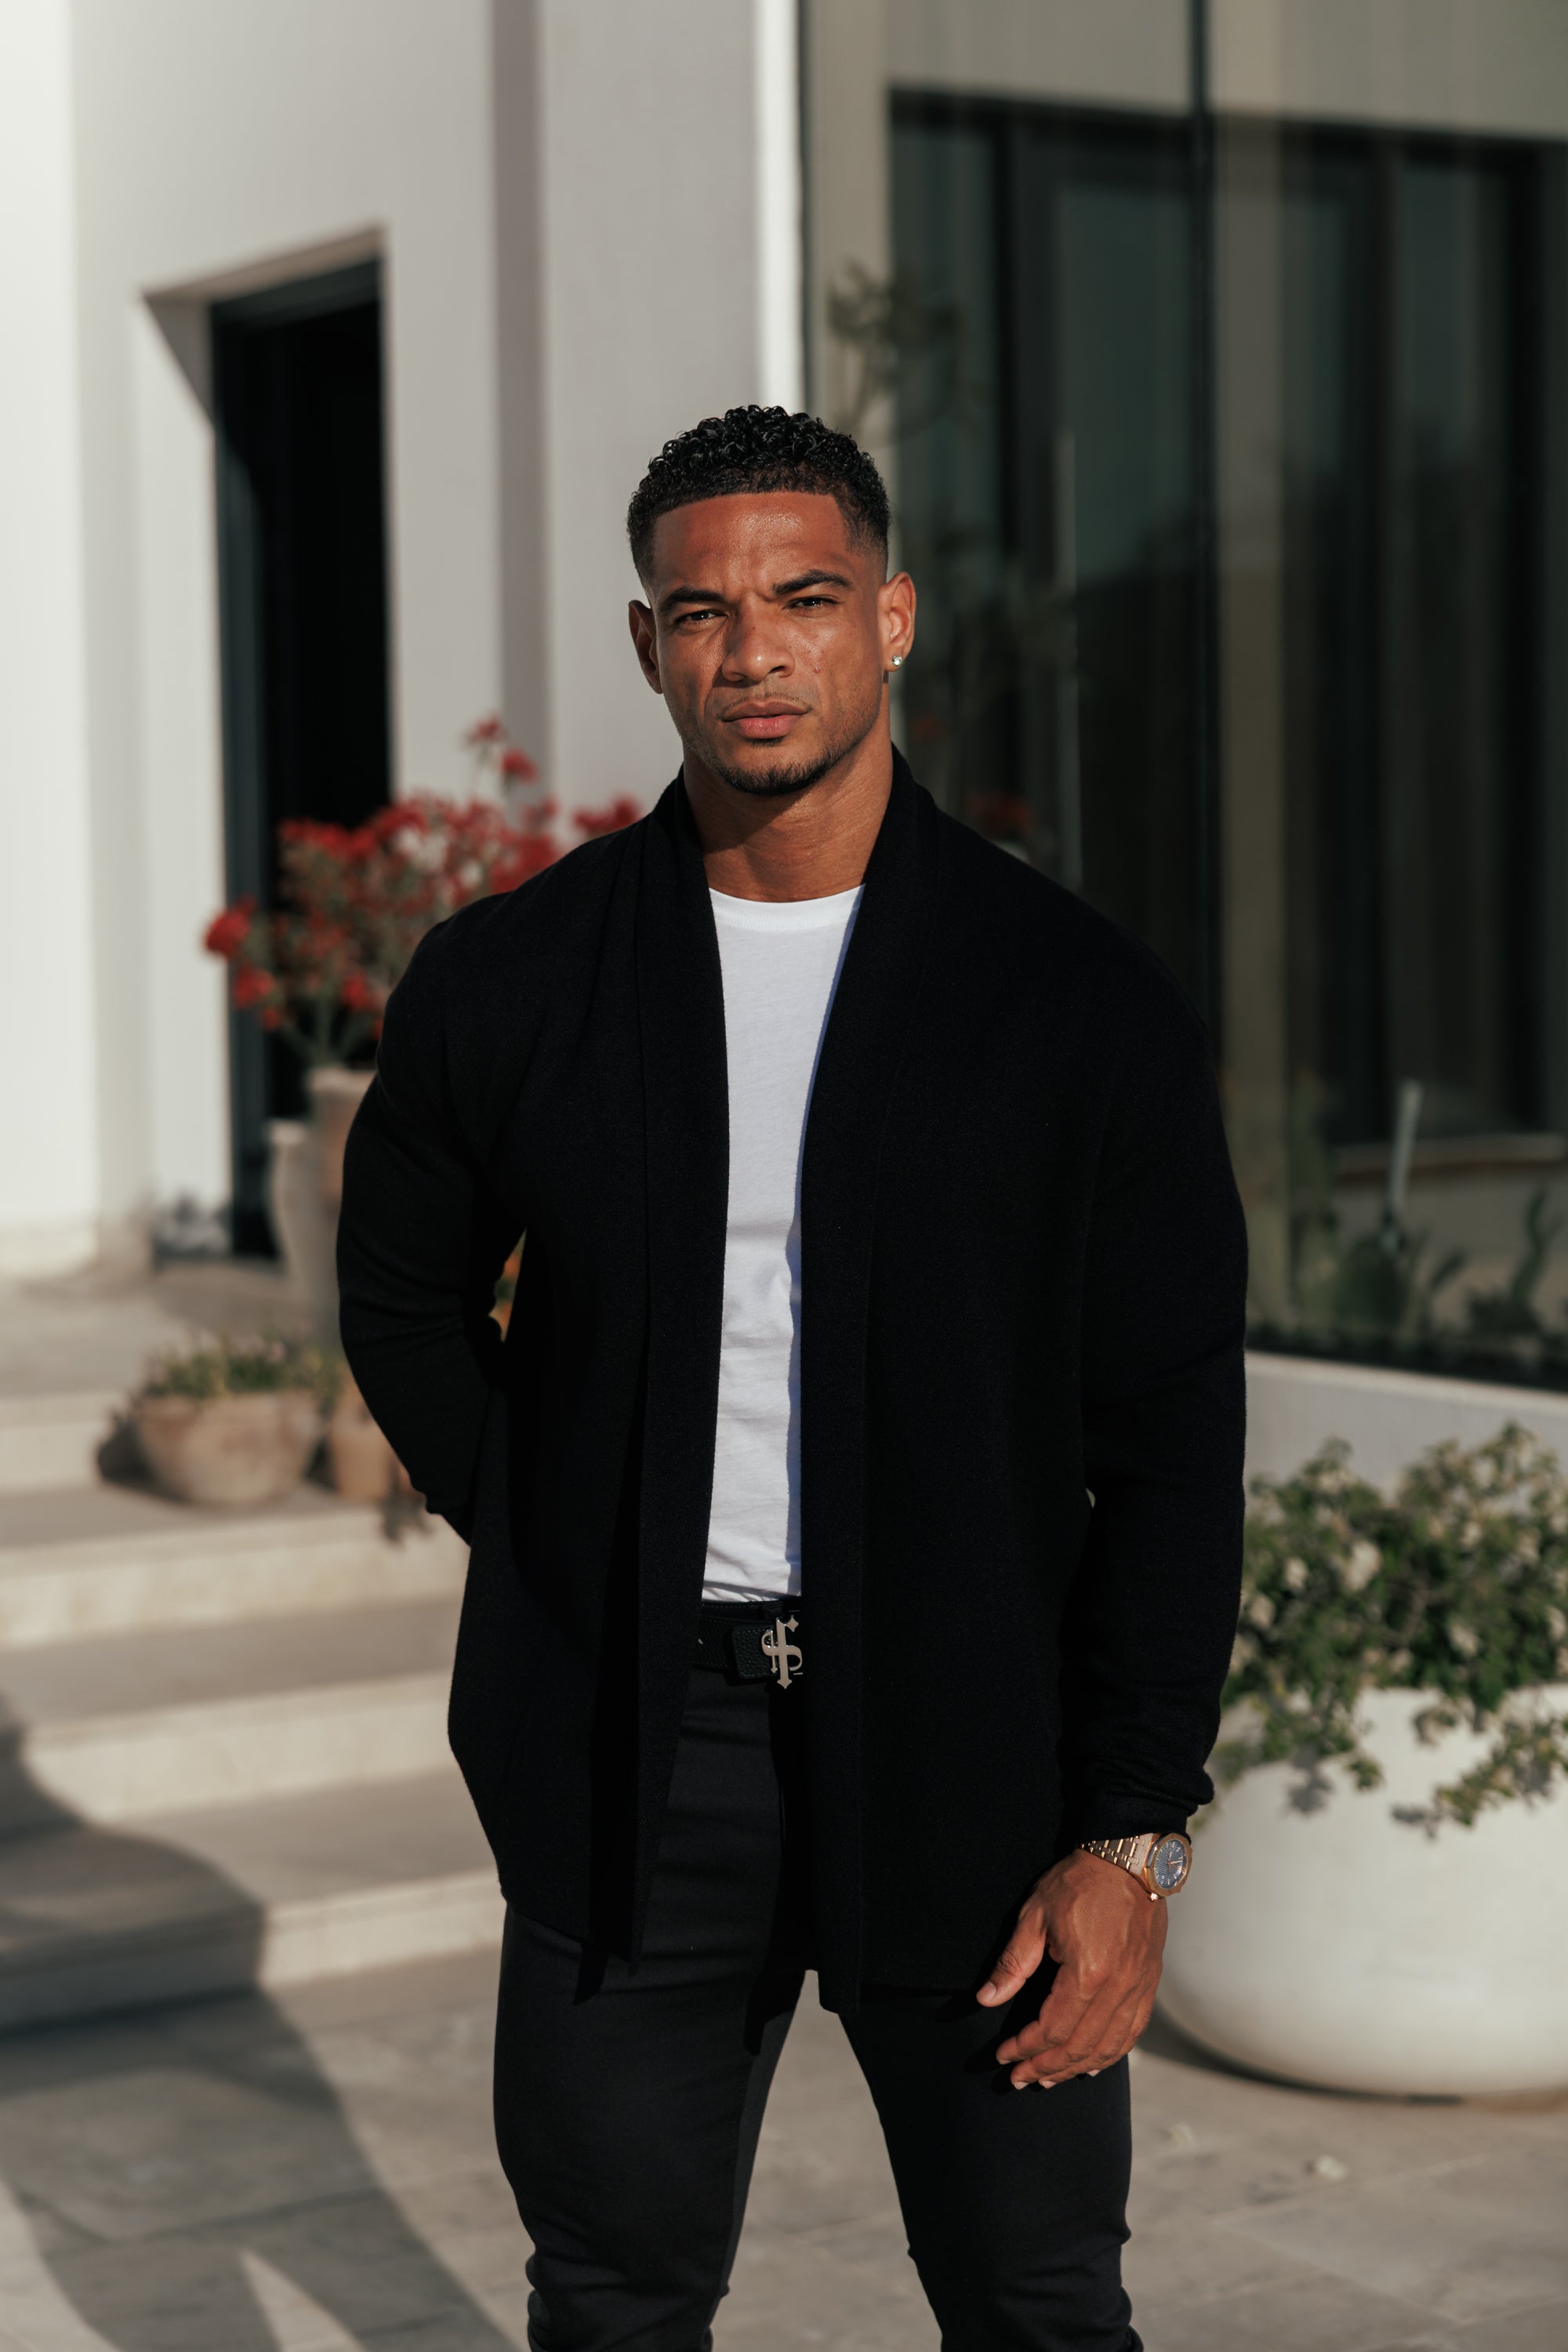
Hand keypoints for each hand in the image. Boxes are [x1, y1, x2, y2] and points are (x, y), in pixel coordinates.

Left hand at [977, 1849, 1166, 2088]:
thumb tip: (986, 1999)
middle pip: (1080, 2047)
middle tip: (1020, 2078)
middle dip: (1046, 2067)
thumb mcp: (1035, 1916)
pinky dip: (1111, 2053)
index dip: (1025, 2048)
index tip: (1004, 2056)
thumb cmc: (1079, 1881)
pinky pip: (1132, 2031)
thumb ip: (1012, 1963)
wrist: (1129, 1857)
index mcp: (1087, 1974)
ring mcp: (1138, 1987)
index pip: (1052, 2030)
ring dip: (1078, 2068)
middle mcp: (1118, 1988)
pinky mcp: (1149, 1982)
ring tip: (1050, 2077)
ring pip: (1109, 2046)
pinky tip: (1093, 2063)